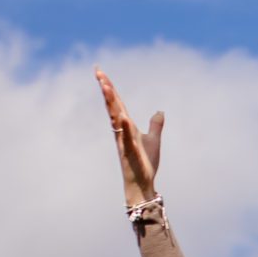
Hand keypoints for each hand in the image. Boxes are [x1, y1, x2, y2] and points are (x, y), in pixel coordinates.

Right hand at [96, 68, 164, 208]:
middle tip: (98, 72)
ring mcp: (124, 141)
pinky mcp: (129, 153)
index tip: (100, 72)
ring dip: (111, 103)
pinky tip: (124, 117)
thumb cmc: (145, 163)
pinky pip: (126, 138)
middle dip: (106, 89)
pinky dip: (126, 128)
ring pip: (116, 118)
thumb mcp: (153, 140)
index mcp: (127, 126)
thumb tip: (159, 111)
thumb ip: (155, 125)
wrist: (142, 184)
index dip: (110, 87)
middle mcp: (122, 131)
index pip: (117, 103)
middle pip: (113, 106)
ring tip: (107, 86)